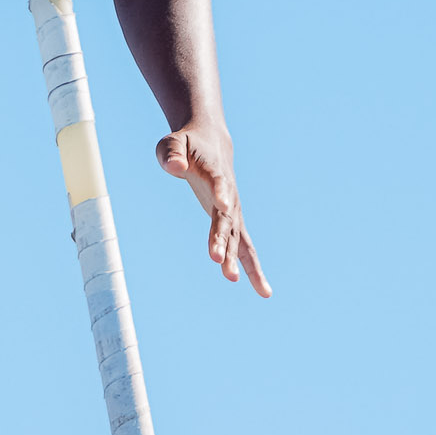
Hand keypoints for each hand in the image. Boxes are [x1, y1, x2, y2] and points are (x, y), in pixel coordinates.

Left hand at [157, 127, 270, 296]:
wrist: (211, 143)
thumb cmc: (187, 144)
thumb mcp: (171, 144)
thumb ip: (172, 155)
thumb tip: (175, 168)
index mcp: (215, 173)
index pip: (218, 183)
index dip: (221, 193)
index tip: (223, 205)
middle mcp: (228, 195)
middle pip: (226, 220)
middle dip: (221, 239)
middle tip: (215, 259)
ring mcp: (233, 210)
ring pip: (237, 238)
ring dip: (235, 259)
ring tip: (233, 280)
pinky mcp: (232, 221)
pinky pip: (244, 248)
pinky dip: (253, 268)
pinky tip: (263, 291)